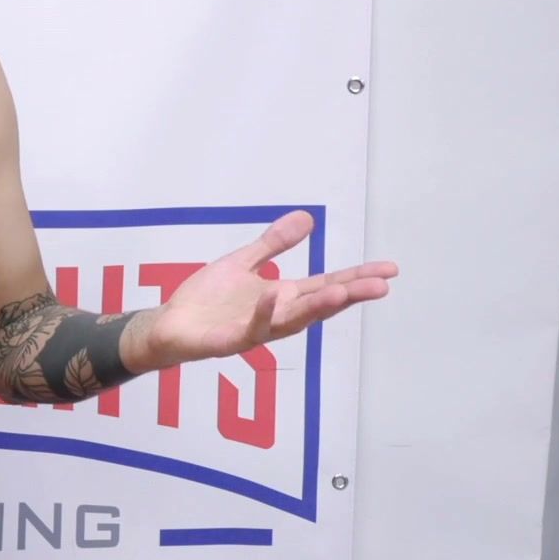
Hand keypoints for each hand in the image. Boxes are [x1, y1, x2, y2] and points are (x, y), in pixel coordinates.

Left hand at [132, 210, 395, 370]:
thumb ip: (274, 244)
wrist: (169, 325)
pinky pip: (251, 327)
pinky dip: (263, 312)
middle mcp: (276, 315)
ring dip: (317, 306)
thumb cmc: (206, 300)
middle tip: (382, 285)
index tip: (389, 270)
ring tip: (342, 292)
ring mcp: (256, 330)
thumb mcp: (243, 263)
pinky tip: (274, 296)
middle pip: (320, 304)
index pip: (327, 285)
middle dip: (351, 294)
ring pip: (293, 320)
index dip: (357, 277)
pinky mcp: (231, 341)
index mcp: (282, 296)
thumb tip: (308, 218)